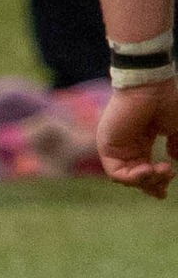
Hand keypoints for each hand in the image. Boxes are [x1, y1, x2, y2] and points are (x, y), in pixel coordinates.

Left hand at [96, 79, 177, 196]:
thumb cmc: (166, 100)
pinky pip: (116, 172)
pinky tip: (148, 170)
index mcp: (141, 141)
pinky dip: (132, 178)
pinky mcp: (107, 145)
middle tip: (169, 176)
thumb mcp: (175, 129)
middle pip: (137, 177)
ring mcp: (116, 146)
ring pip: (127, 178)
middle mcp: (127, 145)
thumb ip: (176, 145)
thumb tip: (175, 159)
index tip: (165, 192)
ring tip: (163, 170)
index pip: (144, 169)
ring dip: (147, 181)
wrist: (152, 85)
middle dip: (155, 183)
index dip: (155, 183)